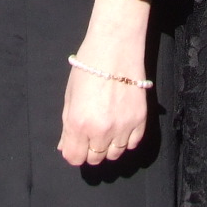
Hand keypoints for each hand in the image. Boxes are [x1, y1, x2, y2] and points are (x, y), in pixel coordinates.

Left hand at [58, 0, 150, 165]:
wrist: (116, 48)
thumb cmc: (87, 67)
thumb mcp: (70, 96)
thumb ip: (67, 125)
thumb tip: (65, 147)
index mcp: (78, 123)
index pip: (75, 159)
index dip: (74, 152)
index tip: (76, 143)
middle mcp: (101, 130)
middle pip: (95, 159)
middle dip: (90, 150)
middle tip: (92, 133)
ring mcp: (123, 127)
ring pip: (115, 154)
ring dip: (109, 146)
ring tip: (107, 128)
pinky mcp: (140, 121)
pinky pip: (132, 144)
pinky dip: (126, 139)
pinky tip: (121, 125)